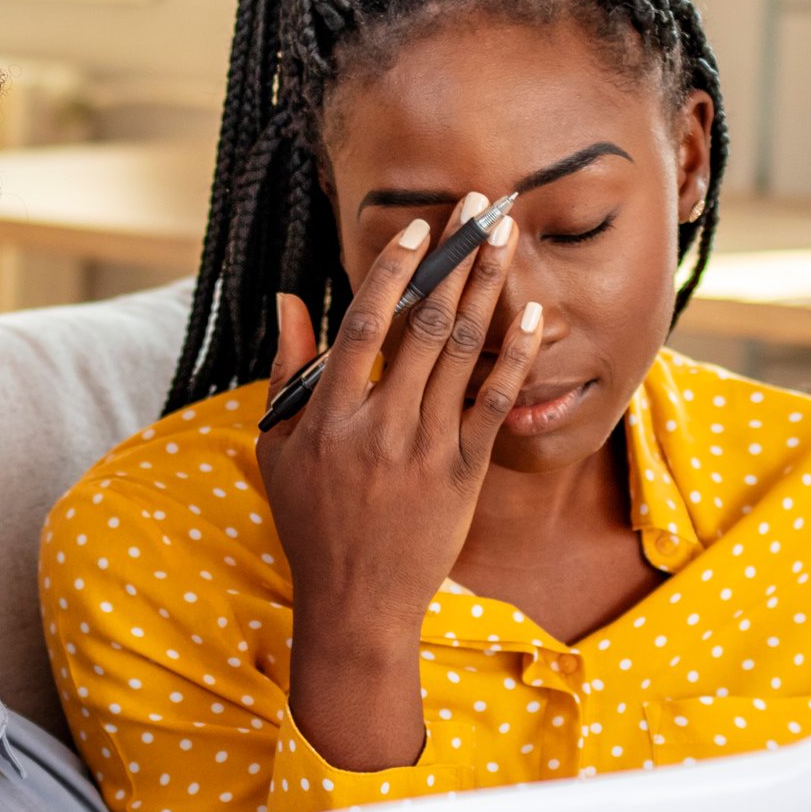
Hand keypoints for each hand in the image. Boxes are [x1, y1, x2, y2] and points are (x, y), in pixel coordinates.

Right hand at [258, 205, 544, 769]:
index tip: (417, 227)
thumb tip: (291, 300)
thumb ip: (289, 372)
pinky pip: (496, 402)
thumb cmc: (312, 523)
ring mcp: (425, 450)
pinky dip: (515, 353)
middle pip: (424, 325)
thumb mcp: (279, 449)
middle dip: (454, 257)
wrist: (356, 605)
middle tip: (479, 206)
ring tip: (505, 237)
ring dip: (487, 288)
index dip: (393, 269)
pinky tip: (531, 311)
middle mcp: (379, 426)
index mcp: (329, 416)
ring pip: (462, 352)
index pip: (364, 324)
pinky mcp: (464, 474)